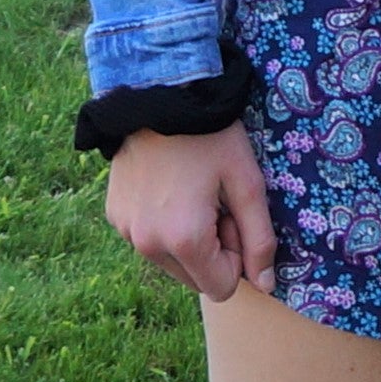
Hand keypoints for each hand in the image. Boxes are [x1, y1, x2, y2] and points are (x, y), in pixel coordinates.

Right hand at [106, 125, 278, 302]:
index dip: (236, 257)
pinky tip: (170, 187)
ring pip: (170, 262)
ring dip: (187, 240)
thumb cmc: (212, 137)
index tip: (233, 217)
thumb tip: (265, 286)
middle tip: (215, 203)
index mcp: (183, 240)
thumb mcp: (247, 183)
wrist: (159, 93)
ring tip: (192, 193)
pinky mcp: (115, 215)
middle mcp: (147, 244)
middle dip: (211, 250)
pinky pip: (147, 239)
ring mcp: (126, 230)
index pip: (220, 288)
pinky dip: (163, 226)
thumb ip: (260, 239)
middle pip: (194, 278)